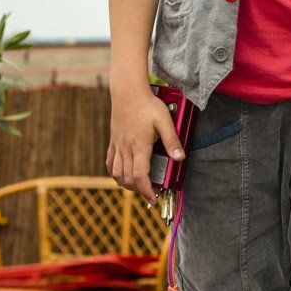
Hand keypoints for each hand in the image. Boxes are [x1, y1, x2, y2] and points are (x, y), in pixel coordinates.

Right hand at [106, 84, 182, 204]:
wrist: (127, 91)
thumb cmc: (147, 104)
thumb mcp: (164, 120)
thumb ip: (172, 140)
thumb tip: (180, 158)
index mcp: (139, 146)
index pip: (140, 176)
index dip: (147, 191)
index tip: (154, 199)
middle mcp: (126, 149)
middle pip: (128, 179)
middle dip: (139, 191)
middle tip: (151, 193)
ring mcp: (117, 146)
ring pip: (116, 174)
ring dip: (127, 184)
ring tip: (139, 186)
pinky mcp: (113, 141)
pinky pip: (110, 163)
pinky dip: (115, 173)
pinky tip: (122, 175)